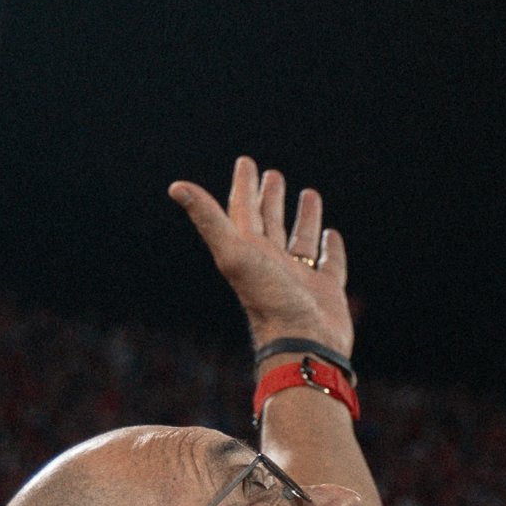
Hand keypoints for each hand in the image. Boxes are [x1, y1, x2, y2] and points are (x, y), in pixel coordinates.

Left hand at [167, 155, 355, 363]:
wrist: (302, 343)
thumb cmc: (268, 299)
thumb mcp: (234, 253)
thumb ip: (208, 219)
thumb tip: (175, 186)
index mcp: (248, 251)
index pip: (243, 210)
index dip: (243, 185)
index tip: (247, 162)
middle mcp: (271, 262)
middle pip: (269, 223)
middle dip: (270, 197)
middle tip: (273, 174)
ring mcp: (299, 277)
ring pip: (300, 239)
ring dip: (303, 216)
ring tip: (309, 193)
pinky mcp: (325, 291)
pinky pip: (328, 263)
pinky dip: (330, 248)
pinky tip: (330, 235)